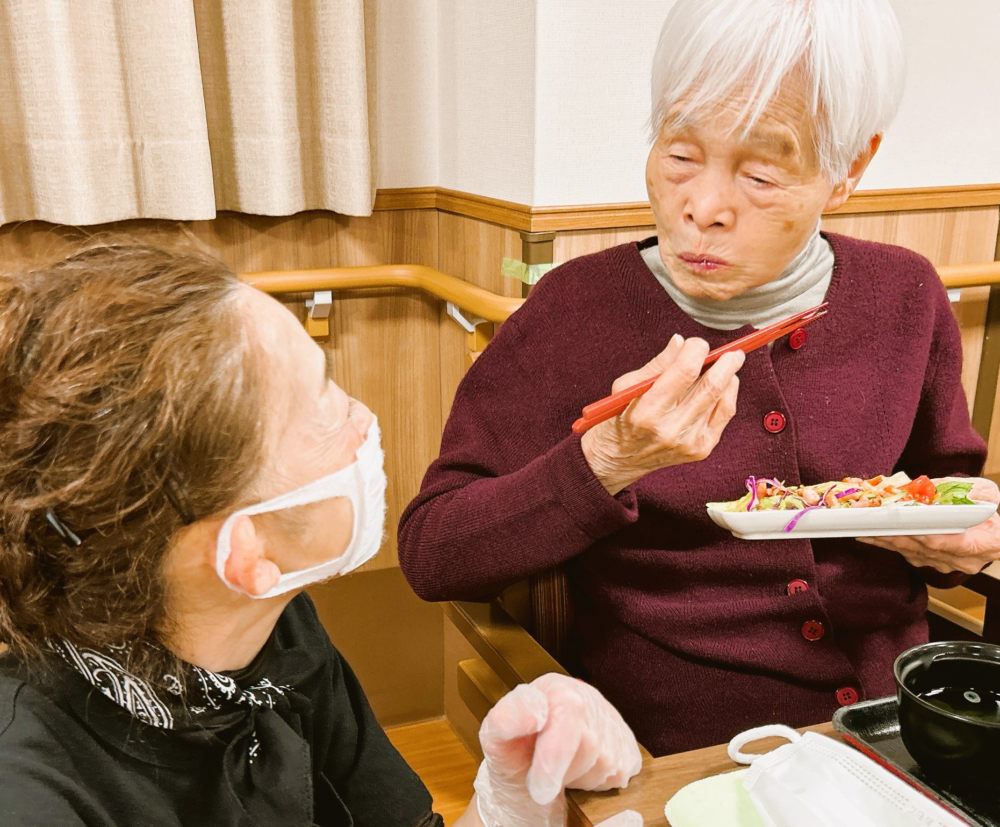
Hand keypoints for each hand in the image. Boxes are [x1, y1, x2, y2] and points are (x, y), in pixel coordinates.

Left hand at [473, 673, 642, 826]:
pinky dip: (600, 781)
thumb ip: (505, 721)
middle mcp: (588, 696)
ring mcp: (612, 719)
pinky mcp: (628, 742)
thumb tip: (532, 714)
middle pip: (590, 746)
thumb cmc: (515, 752)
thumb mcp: (496, 737)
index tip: (539, 787)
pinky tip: (580, 769)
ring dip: (581, 777)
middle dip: (563, 772)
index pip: (568, 712)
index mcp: (555, 688)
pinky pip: (622, 772)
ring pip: (608, 764)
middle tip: (543, 776)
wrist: (533, 764)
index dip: (554, 756)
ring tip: (561, 768)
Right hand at [581, 335, 743, 494]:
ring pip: (721, 399)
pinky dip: (728, 395)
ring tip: (726, 366)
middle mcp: (670, 429)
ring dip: (729, 377)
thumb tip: (681, 342)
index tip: (697, 344)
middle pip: (710, 386)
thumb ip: (657, 364)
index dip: (696, 350)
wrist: (618, 459)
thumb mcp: (626, 386)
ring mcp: (688, 442)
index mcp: (647, 410)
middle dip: (726, 362)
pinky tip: (725, 385)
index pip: (684, 371)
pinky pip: (725, 415)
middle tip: (732, 352)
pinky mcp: (700, 449)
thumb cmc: (619, 417)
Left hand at [858, 477, 999, 573]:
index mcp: (985, 542)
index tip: (914, 531)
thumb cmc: (989, 509)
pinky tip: (868, 534)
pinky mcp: (929, 562)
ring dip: (886, 540)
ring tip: (862, 529)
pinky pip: (905, 554)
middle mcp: (963, 559)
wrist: (993, 534)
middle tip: (873, 526)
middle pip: (925, 549)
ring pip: (911, 553)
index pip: (956, 544)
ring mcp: (945, 564)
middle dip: (897, 536)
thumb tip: (932, 487)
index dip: (933, 539)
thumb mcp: (985, 492)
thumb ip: (966, 489)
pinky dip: (887, 542)